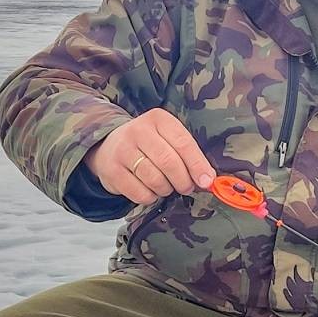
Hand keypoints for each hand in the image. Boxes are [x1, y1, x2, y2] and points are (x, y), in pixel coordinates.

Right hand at [88, 109, 215, 203]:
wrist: (109, 146)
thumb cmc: (148, 145)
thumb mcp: (168, 139)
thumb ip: (189, 156)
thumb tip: (208, 179)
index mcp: (158, 119)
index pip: (183, 143)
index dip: (197, 165)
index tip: (207, 181)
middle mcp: (138, 131)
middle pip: (168, 162)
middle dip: (183, 181)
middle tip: (186, 187)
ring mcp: (123, 150)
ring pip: (154, 179)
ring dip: (166, 190)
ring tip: (166, 186)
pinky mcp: (112, 171)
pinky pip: (140, 193)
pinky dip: (150, 197)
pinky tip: (150, 190)